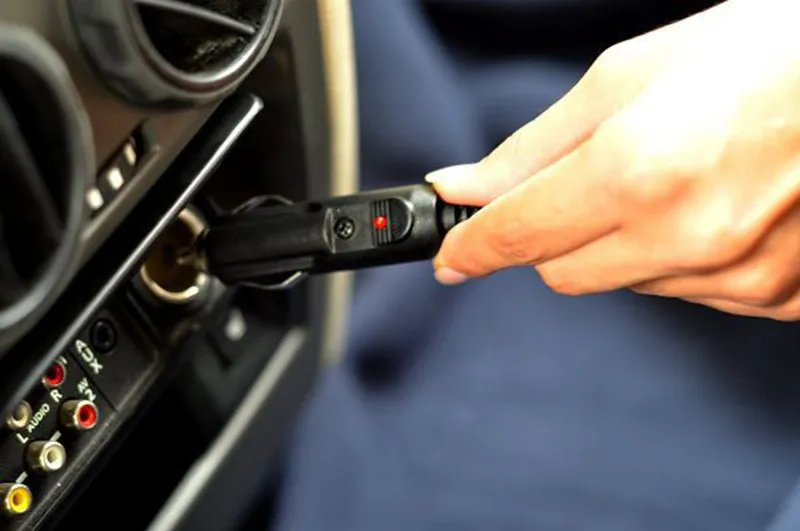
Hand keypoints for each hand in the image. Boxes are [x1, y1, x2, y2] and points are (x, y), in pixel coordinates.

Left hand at [429, 0, 799, 320]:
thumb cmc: (758, 55)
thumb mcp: (627, 79)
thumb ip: (533, 149)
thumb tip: (463, 189)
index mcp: (639, 170)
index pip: (519, 234)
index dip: (472, 247)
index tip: (450, 256)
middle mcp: (687, 236)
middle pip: (561, 272)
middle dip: (552, 233)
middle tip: (587, 182)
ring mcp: (738, 275)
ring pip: (625, 283)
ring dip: (623, 241)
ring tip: (676, 177)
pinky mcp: (777, 297)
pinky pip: (689, 292)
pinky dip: (678, 256)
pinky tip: (714, 206)